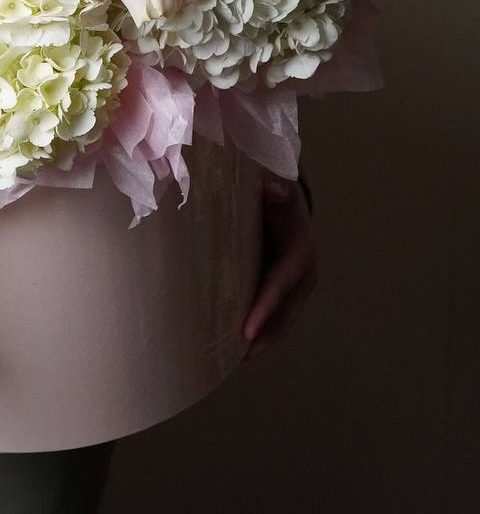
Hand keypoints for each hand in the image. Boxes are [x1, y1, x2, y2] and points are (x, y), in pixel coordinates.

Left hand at [242, 174, 317, 358]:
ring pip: (283, 317)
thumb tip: (272, 187)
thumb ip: (274, 186)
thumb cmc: (274, 189)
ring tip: (237, 359)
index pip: (282, 281)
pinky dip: (261, 330)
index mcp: (301, 247)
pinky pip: (275, 313)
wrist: (282, 193)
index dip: (267, 306)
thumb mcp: (276, 184)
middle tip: (242, 355)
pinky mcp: (284, 289)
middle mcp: (303, 271)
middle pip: (286, 309)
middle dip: (267, 333)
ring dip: (264, 338)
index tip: (248, 329)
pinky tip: (238, 346)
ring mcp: (296, 283)